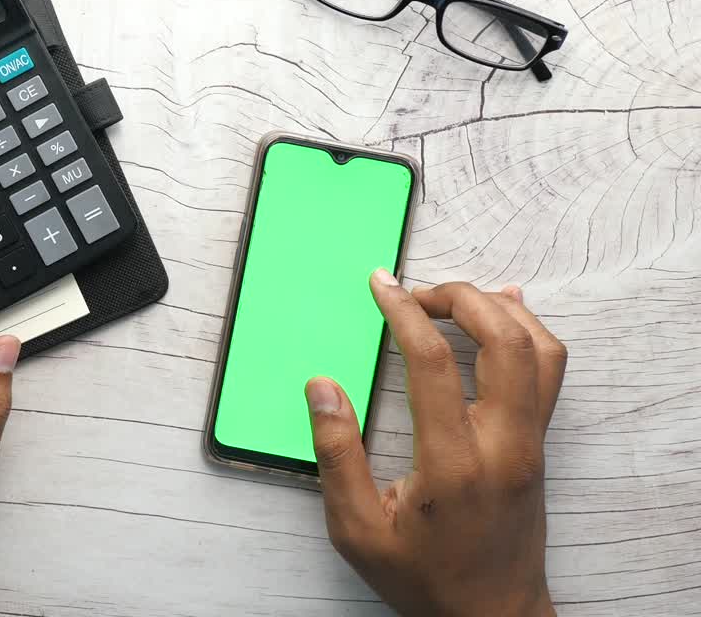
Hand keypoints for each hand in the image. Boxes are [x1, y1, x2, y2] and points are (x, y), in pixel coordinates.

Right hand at [305, 271, 566, 616]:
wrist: (490, 616)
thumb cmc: (422, 578)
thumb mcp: (357, 530)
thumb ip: (336, 455)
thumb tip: (322, 387)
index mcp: (453, 463)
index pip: (435, 363)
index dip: (404, 313)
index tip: (380, 286)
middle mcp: (503, 445)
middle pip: (504, 340)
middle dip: (459, 298)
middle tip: (414, 292)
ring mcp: (529, 443)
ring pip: (540, 349)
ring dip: (498, 309)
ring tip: (454, 297)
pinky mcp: (538, 445)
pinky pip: (548, 371)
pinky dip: (527, 331)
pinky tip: (502, 314)